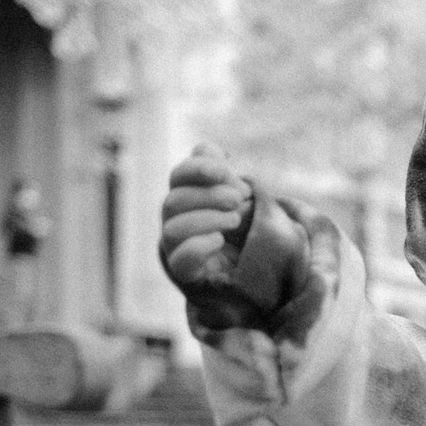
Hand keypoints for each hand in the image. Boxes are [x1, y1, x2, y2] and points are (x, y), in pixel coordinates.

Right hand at [159, 144, 252, 292]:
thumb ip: (226, 175)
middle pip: (174, 200)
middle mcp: (175, 221)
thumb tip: (213, 151)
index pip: (179, 176)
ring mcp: (176, 248)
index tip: (223, 170)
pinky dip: (198, 246)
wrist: (253, 275)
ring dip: (206, 219)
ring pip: (173, 229)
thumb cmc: (246, 231)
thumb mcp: (243, 200)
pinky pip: (180, 259)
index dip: (197, 168)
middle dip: (208, 196)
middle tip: (238, 199)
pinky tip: (219, 240)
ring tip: (235, 220)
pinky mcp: (185, 273)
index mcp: (187, 198)